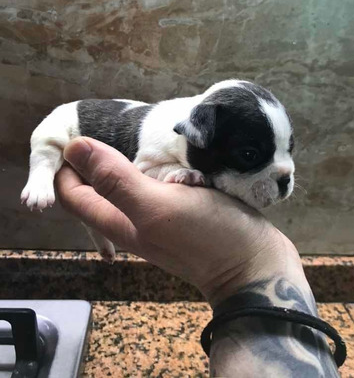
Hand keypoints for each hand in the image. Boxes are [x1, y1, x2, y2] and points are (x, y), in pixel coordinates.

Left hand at [56, 137, 305, 306]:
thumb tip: (74, 147)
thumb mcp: (156, 207)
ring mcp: (159, 215)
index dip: (64, 165)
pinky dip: (155, 163)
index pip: (71, 194)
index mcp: (119, 221)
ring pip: (128, 183)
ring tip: (137, 128)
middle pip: (97, 188)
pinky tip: (168, 147)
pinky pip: (157, 182)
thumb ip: (115, 180)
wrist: (257, 265)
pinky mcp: (182, 209)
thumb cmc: (207, 236)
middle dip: (93, 157)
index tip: (75, 132)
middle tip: (107, 121)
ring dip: (126, 157)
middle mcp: (133, 219)